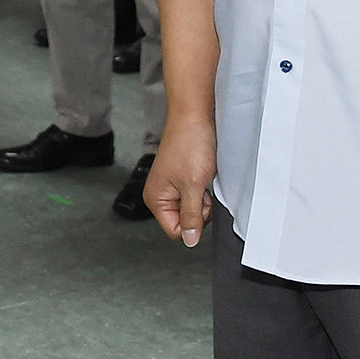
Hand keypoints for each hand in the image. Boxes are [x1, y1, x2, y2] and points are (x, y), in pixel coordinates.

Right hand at [145, 116, 216, 247]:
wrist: (195, 117)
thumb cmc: (190, 145)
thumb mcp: (194, 186)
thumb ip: (191, 217)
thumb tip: (189, 241)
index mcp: (156, 199)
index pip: (176, 231)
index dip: (193, 222)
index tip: (198, 201)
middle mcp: (160, 195)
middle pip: (185, 222)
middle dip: (199, 210)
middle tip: (201, 187)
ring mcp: (171, 187)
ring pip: (192, 209)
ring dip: (202, 199)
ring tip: (201, 177)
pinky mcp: (182, 179)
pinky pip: (195, 196)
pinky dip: (203, 189)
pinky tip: (202, 174)